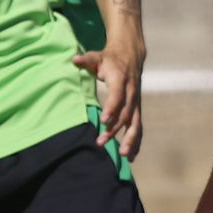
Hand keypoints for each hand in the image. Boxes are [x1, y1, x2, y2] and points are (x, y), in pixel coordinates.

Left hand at [73, 38, 144, 157]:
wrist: (131, 55)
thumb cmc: (109, 59)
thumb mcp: (98, 57)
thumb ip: (86, 60)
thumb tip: (74, 59)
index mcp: (120, 79)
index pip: (117, 95)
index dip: (112, 107)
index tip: (103, 121)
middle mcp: (131, 91)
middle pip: (125, 112)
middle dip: (115, 128)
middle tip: (101, 141)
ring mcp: (136, 101)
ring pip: (136, 122)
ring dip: (131, 139)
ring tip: (123, 154)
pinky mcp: (137, 108)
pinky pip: (138, 126)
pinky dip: (137, 140)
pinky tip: (131, 156)